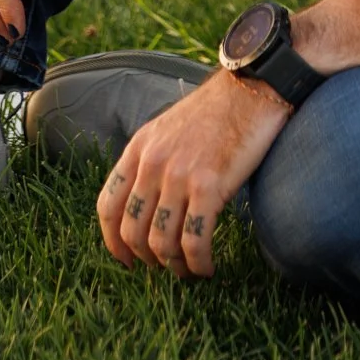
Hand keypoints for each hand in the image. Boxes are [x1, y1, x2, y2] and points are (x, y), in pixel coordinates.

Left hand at [95, 69, 289, 277]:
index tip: (127, 261)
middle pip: (133, 231)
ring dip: (174, 266)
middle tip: (166, 267)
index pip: (108, 206)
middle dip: (147, 259)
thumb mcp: (167, 130)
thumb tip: (147, 207)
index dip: (113, 242)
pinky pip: (194, 240)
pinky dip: (198, 263)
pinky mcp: (209, 186)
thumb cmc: (215, 111)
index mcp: (138, 148)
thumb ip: (151, 162)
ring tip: (190, 270)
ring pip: (162, 242)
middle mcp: (152, 163)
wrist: (251, 89)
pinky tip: (208, 267)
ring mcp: (179, 175)